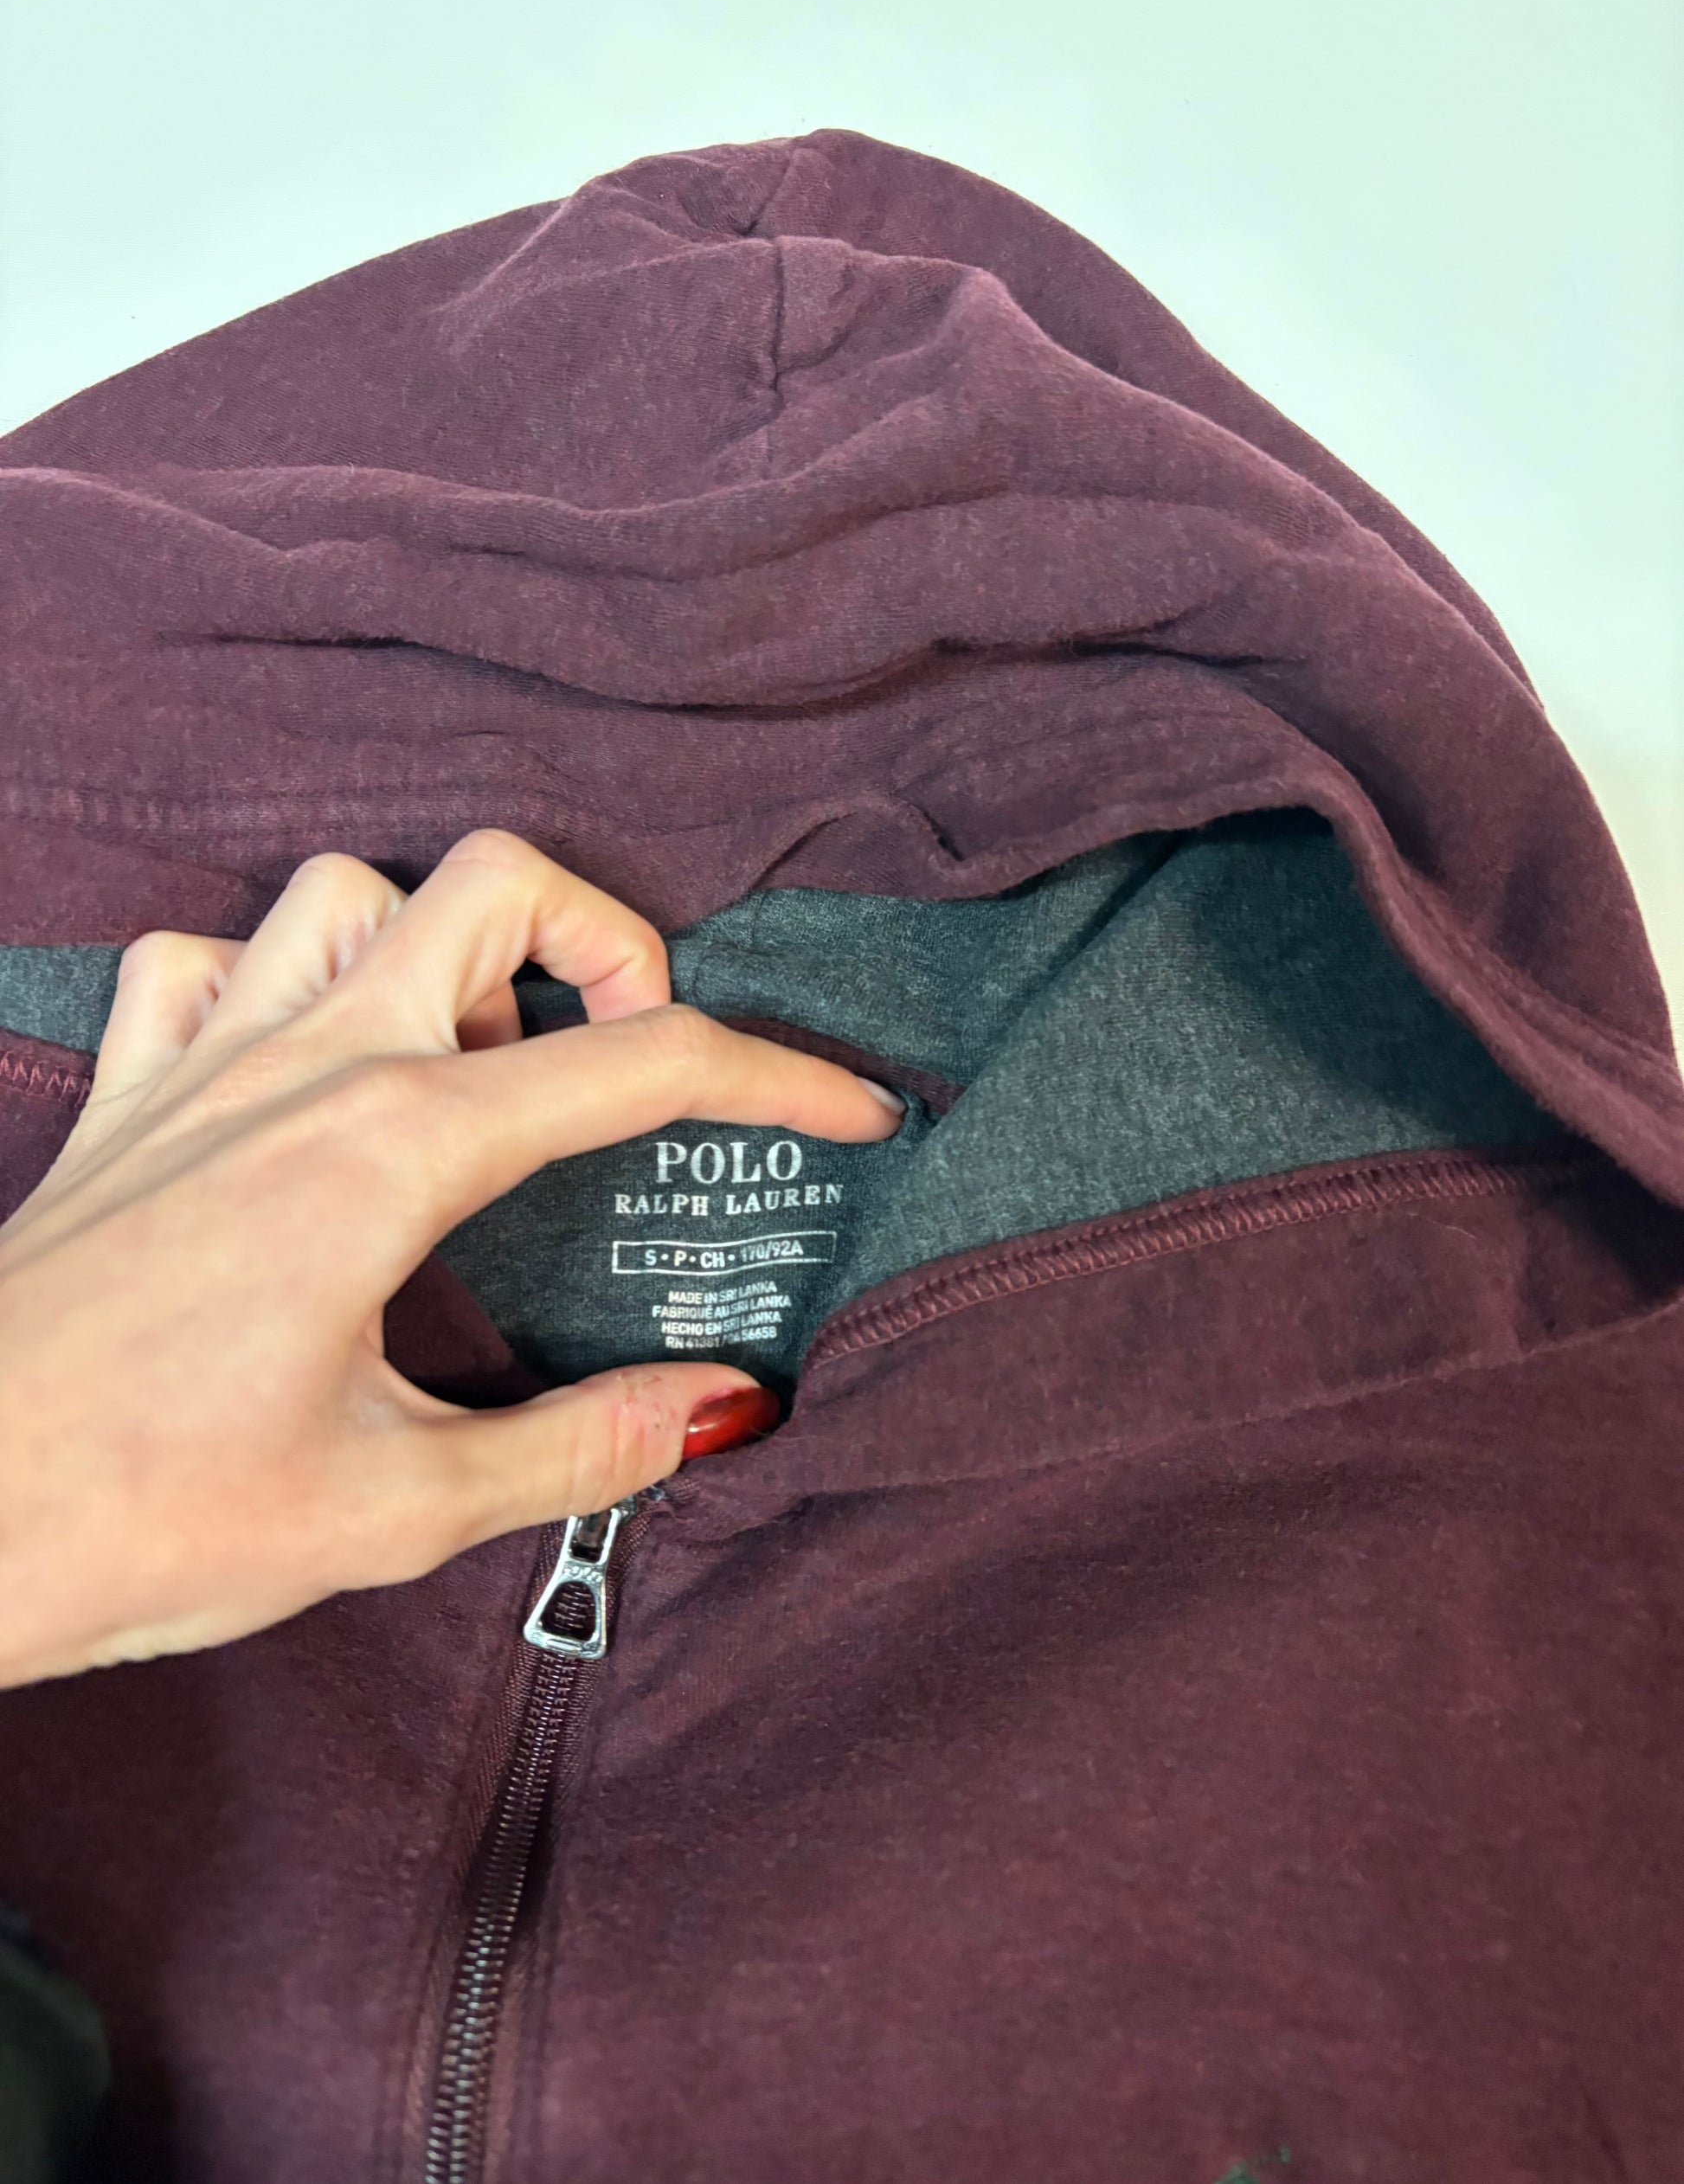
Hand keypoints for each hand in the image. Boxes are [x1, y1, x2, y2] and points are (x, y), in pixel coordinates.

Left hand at [0, 829, 903, 1688]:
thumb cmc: (132, 1515)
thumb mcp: (391, 1505)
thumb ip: (579, 1447)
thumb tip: (717, 1411)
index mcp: (392, 1151)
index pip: (638, 1062)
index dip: (775, 1076)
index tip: (849, 1111)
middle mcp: (304, 1068)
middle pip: (496, 882)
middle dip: (607, 940)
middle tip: (633, 1059)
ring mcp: (204, 1065)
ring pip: (350, 892)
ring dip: (440, 946)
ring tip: (478, 1061)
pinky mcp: (128, 1101)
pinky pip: (204, 961)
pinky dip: (275, 979)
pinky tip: (303, 1069)